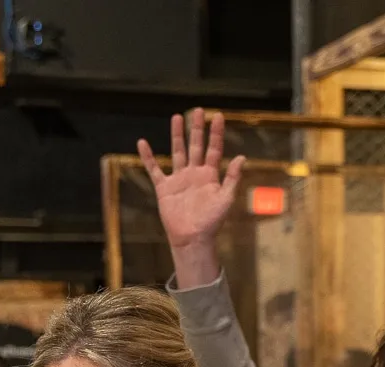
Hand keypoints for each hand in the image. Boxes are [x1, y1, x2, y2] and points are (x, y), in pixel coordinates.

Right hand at [140, 109, 244, 290]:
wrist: (192, 238)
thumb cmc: (211, 222)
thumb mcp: (226, 199)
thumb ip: (232, 178)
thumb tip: (242, 158)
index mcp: (210, 175)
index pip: (214, 149)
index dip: (216, 133)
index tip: (218, 116)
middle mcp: (194, 174)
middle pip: (195, 146)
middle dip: (197, 129)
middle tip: (198, 111)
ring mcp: (179, 179)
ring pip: (177, 152)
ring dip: (177, 136)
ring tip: (176, 118)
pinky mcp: (165, 188)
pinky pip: (155, 169)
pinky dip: (148, 157)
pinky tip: (143, 143)